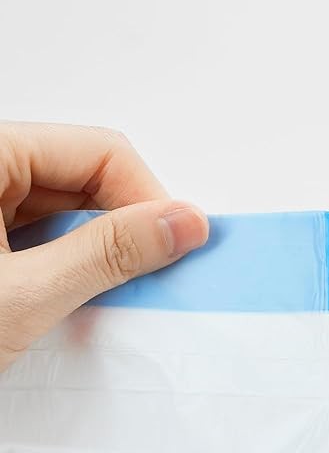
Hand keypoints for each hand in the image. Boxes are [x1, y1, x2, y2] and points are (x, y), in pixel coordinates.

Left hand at [0, 121, 207, 370]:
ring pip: (62, 208)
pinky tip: (65, 300)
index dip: (145, 200)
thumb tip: (185, 223)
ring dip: (93, 251)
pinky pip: (36, 231)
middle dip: (120, 229)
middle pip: (83, 177)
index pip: (99, 153)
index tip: (172, 252)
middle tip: (145, 280)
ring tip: (99, 298)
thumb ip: (106, 254)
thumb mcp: (19, 295)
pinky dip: (62, 263)